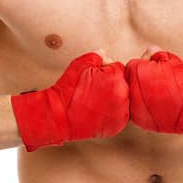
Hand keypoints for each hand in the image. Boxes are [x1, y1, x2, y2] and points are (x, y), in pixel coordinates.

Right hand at [11, 52, 128, 151]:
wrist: (59, 116)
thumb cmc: (68, 90)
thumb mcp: (81, 64)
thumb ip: (98, 56)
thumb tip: (105, 56)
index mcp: (116, 79)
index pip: (119, 68)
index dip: (106, 70)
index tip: (95, 77)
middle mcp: (123, 97)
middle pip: (123, 84)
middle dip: (111, 84)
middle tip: (94, 89)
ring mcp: (121, 114)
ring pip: (122, 100)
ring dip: (113, 98)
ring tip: (95, 100)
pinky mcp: (117, 126)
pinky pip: (119, 115)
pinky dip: (111, 112)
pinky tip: (98, 110)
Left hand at [126, 48, 182, 140]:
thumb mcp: (170, 59)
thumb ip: (155, 53)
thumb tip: (149, 51)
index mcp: (137, 72)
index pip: (132, 65)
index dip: (144, 64)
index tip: (154, 67)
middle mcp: (132, 91)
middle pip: (129, 82)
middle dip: (140, 79)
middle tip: (157, 80)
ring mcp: (135, 108)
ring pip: (132, 97)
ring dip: (141, 94)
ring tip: (159, 92)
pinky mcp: (141, 120)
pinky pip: (138, 111)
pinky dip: (145, 107)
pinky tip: (158, 103)